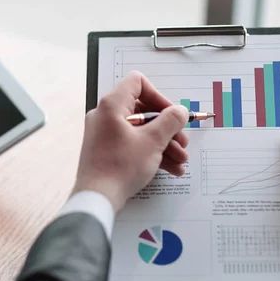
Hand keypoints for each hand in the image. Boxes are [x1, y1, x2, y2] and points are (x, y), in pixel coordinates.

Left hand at [74, 71, 188, 211]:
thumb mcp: (153, 141)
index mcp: (112, 105)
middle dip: (167, 127)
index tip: (172, 115)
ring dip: (164, 143)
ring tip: (181, 160)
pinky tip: (171, 168)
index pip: (137, 82)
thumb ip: (171, 121)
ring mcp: (105, 134)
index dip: (159, 96)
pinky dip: (151, 152)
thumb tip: (180, 111)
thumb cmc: (120, 167)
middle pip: (144, 110)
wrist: (97, 198)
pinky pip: (133, 144)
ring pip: (141, 130)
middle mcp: (106, 115)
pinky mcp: (107, 150)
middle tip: (182, 141)